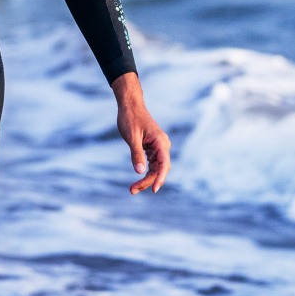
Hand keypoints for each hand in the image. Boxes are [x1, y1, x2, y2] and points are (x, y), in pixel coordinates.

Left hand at [111, 73, 171, 194]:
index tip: (154, 190)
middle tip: (132, 190)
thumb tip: (139, 171)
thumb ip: (136, 154)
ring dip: (146, 178)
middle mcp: (163, 145)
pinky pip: (152, 163)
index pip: (164, 164)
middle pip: (159, 169)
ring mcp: (158, 147)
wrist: (130, 105)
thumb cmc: (130, 118)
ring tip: (133, 189)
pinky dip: (145, 171)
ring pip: (155, 168)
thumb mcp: (132, 137)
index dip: (160, 178)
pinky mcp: (152, 148)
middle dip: (148, 181)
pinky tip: (138, 179)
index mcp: (160, 142)